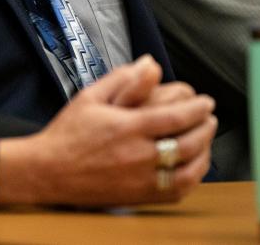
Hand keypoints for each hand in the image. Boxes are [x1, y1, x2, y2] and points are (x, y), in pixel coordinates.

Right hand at [0, 56, 216, 207]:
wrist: (49, 171)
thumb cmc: (69, 131)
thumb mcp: (90, 96)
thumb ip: (123, 78)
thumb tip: (150, 63)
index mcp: (127, 127)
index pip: (175, 117)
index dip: (197, 109)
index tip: (207, 102)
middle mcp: (138, 155)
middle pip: (188, 143)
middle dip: (206, 128)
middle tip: (210, 118)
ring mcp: (141, 180)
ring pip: (188, 170)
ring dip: (204, 153)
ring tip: (206, 139)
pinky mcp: (139, 197)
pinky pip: (177, 191)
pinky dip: (192, 178)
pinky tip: (193, 166)